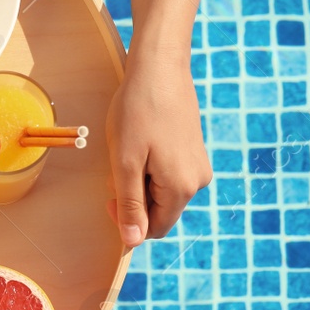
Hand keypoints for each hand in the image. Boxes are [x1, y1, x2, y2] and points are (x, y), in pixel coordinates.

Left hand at [104, 54, 210, 247]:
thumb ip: (130, 205)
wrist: (160, 67)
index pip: (153, 228)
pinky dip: (150, 166)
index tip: (109, 192)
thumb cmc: (138, 111)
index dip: (127, 219)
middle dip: (134, 195)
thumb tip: (133, 242)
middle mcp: (198, 181)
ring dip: (140, 179)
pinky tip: (142, 140)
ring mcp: (199, 164)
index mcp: (183, 188)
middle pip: (159, 210)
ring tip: (131, 148)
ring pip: (162, 191)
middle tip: (120, 163)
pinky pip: (169, 173)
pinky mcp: (194, 150)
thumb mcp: (125, 162)